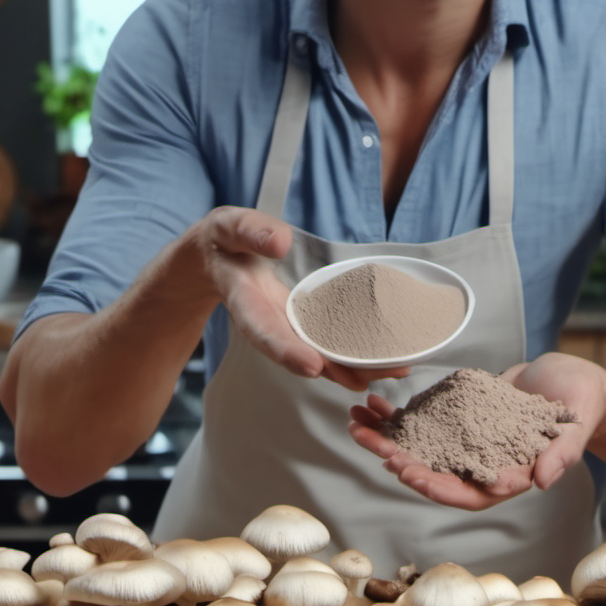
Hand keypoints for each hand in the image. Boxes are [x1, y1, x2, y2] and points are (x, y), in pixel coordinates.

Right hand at [194, 208, 409, 391]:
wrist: (216, 257)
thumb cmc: (223, 240)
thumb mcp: (230, 226)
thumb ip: (252, 232)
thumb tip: (281, 243)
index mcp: (244, 299)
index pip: (262, 329)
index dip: (286, 350)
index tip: (312, 366)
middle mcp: (265, 320)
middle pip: (297, 351)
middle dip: (331, 368)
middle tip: (365, 379)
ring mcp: (283, 324)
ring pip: (315, 352)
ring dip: (349, 366)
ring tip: (389, 372)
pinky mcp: (297, 322)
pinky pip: (323, 340)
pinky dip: (350, 352)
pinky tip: (381, 357)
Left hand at [349, 351, 605, 508]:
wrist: (572, 381)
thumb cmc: (582, 405)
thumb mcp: (576, 425)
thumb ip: (562, 454)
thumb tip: (542, 481)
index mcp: (510, 477)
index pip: (468, 493)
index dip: (437, 486)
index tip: (408, 473)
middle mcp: (482, 466)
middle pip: (434, 472)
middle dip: (400, 461)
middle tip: (372, 446)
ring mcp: (466, 443)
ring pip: (420, 449)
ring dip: (387, 439)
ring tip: (355, 423)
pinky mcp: (458, 420)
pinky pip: (423, 423)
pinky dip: (397, 416)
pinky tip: (372, 404)